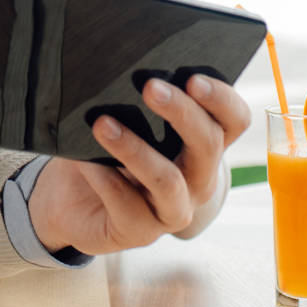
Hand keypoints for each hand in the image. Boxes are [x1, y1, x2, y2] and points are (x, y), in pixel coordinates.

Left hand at [27, 74, 249, 255]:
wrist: (72, 200)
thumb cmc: (106, 151)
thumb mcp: (126, 121)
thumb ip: (136, 101)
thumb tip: (126, 74)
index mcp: (203, 146)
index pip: (234, 121)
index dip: (222, 100)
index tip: (193, 78)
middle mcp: (198, 180)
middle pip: (208, 146)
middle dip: (181, 113)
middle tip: (150, 87)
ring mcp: (172, 210)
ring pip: (168, 181)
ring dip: (135, 149)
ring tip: (103, 124)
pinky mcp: (140, 232)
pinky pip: (126, 205)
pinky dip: (104, 178)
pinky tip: (85, 161)